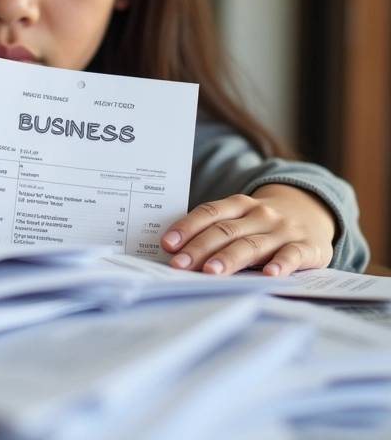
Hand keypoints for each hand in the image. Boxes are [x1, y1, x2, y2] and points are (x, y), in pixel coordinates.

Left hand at [160, 184, 335, 276]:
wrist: (311, 213)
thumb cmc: (263, 224)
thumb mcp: (242, 219)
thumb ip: (217, 231)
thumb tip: (178, 253)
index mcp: (240, 204)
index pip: (209, 212)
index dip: (187, 227)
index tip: (168, 244)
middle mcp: (261, 214)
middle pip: (226, 231)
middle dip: (200, 248)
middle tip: (180, 265)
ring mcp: (284, 230)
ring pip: (252, 244)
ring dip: (230, 258)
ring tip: (211, 272)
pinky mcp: (308, 247)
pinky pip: (293, 255)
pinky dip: (282, 264)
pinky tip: (270, 275)